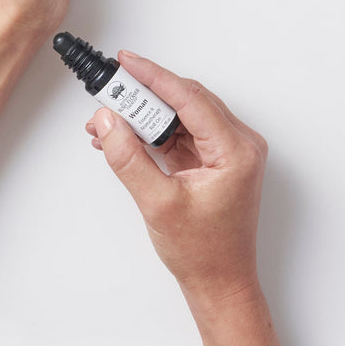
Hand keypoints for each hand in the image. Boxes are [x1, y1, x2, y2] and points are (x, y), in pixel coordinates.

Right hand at [86, 50, 267, 303]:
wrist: (219, 283)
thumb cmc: (203, 252)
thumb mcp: (158, 204)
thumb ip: (129, 158)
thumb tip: (107, 121)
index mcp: (235, 150)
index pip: (189, 97)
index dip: (153, 75)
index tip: (126, 62)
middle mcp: (236, 144)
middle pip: (184, 100)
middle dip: (143, 94)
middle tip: (110, 89)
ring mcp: (225, 151)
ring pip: (179, 114)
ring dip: (144, 114)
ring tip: (108, 119)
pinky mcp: (212, 158)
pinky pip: (179, 131)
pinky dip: (151, 131)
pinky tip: (124, 135)